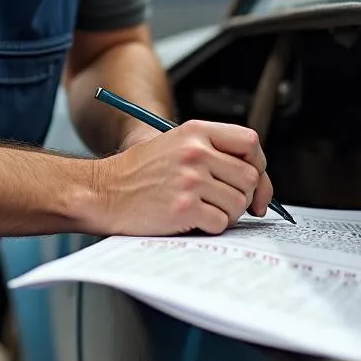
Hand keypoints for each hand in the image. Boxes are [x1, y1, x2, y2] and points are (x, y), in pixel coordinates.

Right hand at [91, 120, 273, 235]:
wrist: (102, 191)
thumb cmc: (137, 173)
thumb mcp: (174, 144)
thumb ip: (211, 151)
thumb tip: (254, 175)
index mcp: (196, 132)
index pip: (250, 142)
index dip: (259, 164)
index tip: (256, 182)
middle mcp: (196, 152)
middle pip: (251, 177)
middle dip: (247, 196)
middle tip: (230, 204)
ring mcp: (190, 180)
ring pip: (239, 203)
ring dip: (228, 214)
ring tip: (204, 211)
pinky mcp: (183, 208)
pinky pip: (221, 223)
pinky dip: (212, 227)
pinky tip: (193, 221)